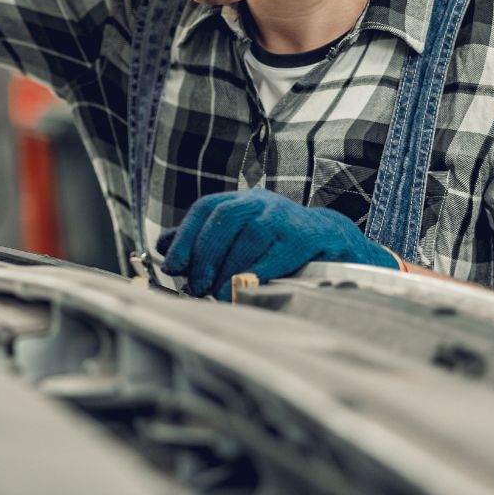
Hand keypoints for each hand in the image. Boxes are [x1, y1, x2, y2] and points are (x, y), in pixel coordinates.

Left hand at [155, 189, 398, 300]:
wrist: (332, 242)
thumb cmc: (276, 243)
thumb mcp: (239, 236)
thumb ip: (202, 239)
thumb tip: (161, 246)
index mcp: (242, 201)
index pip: (207, 208)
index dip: (185, 236)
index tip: (172, 267)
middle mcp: (262, 203)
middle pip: (225, 218)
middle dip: (205, 254)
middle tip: (196, 285)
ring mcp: (286, 218)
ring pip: (250, 236)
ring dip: (228, 267)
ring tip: (217, 293)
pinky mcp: (307, 238)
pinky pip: (277, 254)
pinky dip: (256, 273)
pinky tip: (242, 290)